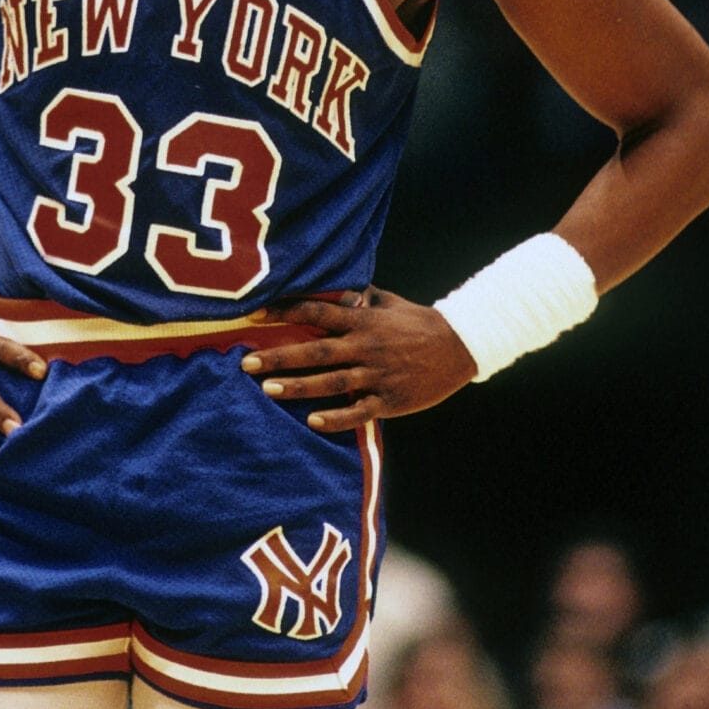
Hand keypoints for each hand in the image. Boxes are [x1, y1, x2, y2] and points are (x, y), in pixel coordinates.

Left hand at [241, 287, 476, 431]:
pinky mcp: (391, 400)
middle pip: (316, 351)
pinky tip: (312, 421)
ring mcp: (378, 375)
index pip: (316, 313)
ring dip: (299, 386)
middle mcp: (366, 346)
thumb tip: (331, 286)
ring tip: (267, 389)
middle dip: (280, 356)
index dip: (284, 313)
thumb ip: (358, 297)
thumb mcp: (389, 302)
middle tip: (246, 362)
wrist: (462, 345)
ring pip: (332, 382)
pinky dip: (337, 417)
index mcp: (363, 321)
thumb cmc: (419, 322)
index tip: (254, 316)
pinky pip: (359, 411)